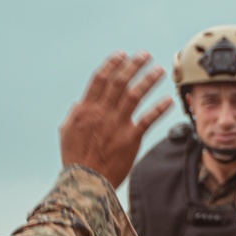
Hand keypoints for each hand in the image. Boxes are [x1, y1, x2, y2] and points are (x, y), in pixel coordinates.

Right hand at [60, 52, 172, 188]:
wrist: (86, 181)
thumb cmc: (75, 158)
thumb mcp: (67, 131)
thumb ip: (76, 114)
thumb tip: (81, 102)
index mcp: (86, 108)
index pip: (100, 79)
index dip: (112, 64)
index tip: (123, 54)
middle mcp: (102, 112)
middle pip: (119, 82)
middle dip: (133, 66)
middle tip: (145, 55)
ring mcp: (117, 125)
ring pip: (134, 96)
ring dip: (148, 80)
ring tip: (160, 70)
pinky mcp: (131, 139)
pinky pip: (148, 120)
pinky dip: (159, 108)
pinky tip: (169, 100)